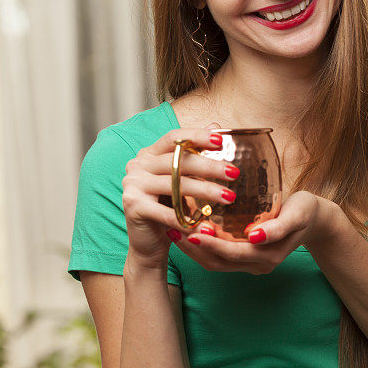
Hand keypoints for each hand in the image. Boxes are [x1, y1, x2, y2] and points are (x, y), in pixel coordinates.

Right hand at [123, 121, 233, 267]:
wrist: (148, 242)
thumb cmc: (169, 207)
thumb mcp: (183, 179)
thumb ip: (195, 153)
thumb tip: (216, 125)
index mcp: (149, 153)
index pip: (174, 138)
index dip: (197, 136)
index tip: (222, 141)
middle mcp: (137, 165)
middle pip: (178, 160)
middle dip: (209, 166)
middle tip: (235, 172)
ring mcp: (132, 184)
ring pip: (175, 184)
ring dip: (206, 191)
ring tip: (230, 197)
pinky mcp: (132, 206)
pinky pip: (166, 212)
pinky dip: (189, 221)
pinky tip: (208, 228)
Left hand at [168, 191, 329, 273]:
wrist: (316, 220)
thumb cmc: (305, 211)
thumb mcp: (297, 214)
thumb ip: (278, 226)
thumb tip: (254, 236)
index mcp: (268, 256)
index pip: (232, 253)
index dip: (211, 244)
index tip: (192, 231)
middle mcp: (257, 264)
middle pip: (217, 262)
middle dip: (193, 248)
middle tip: (171, 228)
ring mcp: (250, 264)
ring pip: (214, 262)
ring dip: (192, 249)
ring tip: (172, 229)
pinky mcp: (245, 257)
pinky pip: (218, 257)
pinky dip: (201, 246)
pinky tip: (187, 230)